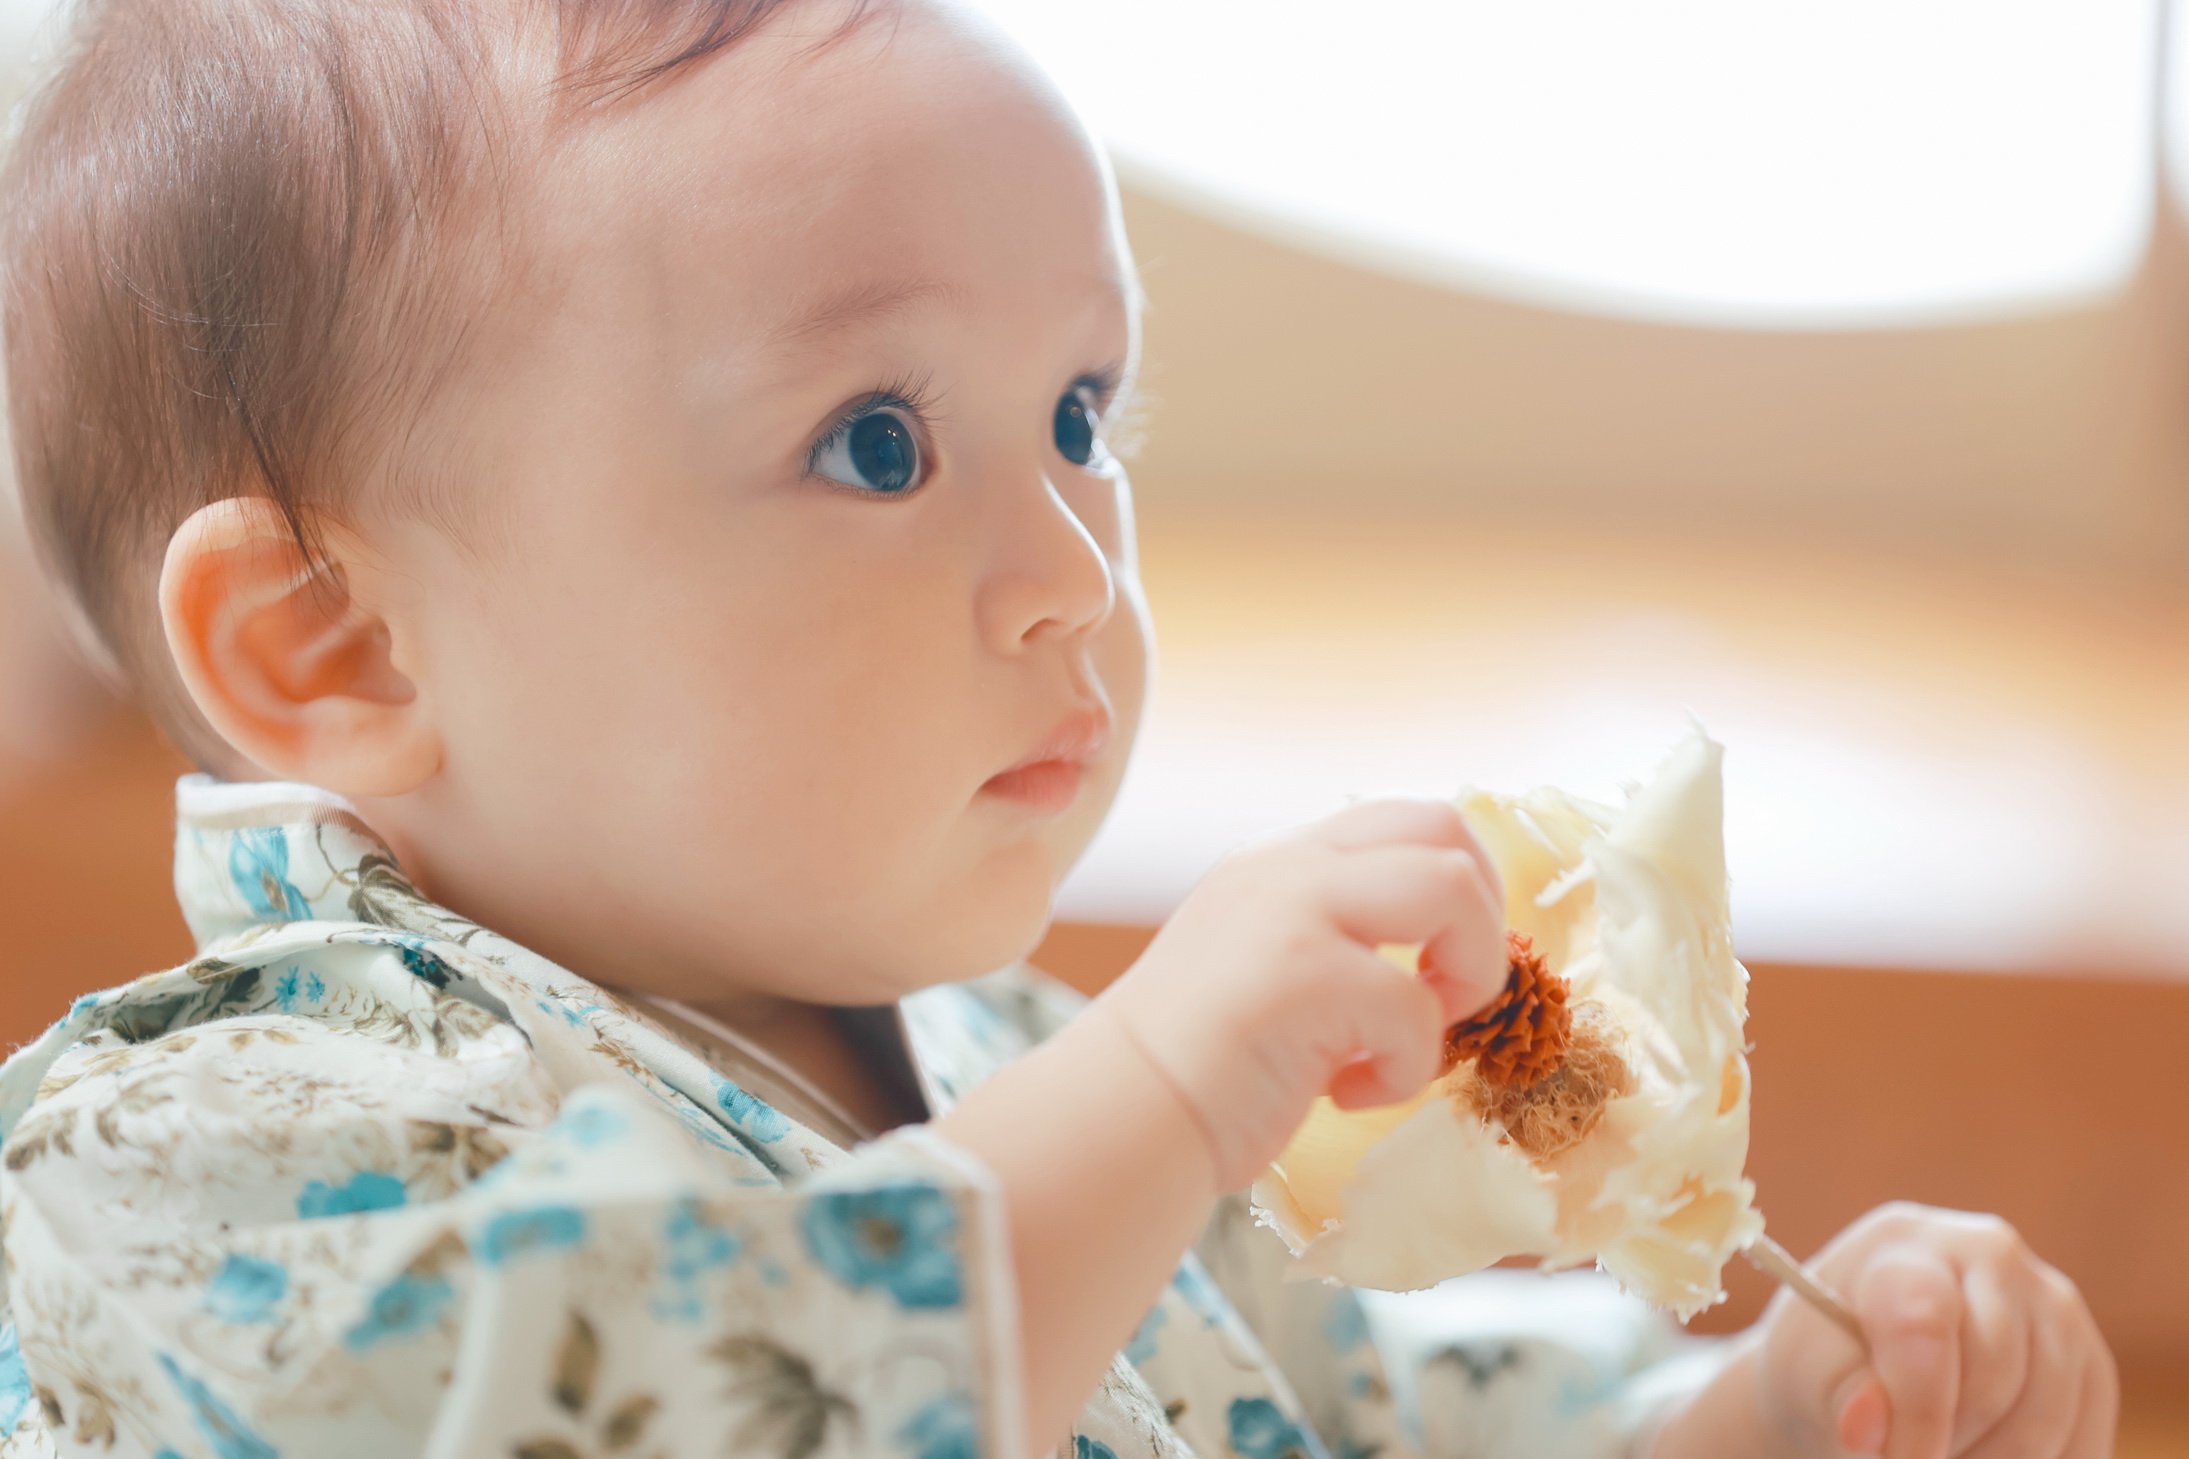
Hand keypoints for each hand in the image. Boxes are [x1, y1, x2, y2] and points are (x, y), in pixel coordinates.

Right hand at [1092, 798, 1508, 1190]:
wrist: (1117, 1117)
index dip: (1460, 884)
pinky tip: (1347, 1094)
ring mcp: (1295, 912)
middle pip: (1442, 826)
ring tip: (1413, 1037)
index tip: (1439, 962)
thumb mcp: (1264, 962)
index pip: (1408, 817)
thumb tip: (1438, 955)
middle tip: (1444, 995)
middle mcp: (1288, 867)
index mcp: (1281, 861)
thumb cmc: (1198, 1067)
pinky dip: (1405, 1070)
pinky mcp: (1306, 976)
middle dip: (1479, 917)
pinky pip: (1416, 1008)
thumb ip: (1331, 933)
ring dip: (1466, 972)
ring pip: (1447, 886)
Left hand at [1740, 1203, 2114, 1458]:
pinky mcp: (2090, 1362)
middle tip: (1909, 1458)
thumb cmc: (1831, 1364)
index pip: (1925, 1324)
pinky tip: (1981, 1455)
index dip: (1914, 1410)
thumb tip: (1868, 1426)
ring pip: (2043, 1418)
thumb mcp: (1808, 1371)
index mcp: (1907, 1245)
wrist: (1870, 1368)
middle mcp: (1991, 1255)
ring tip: (1943, 1454)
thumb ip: (1836, 1393)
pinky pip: (2082, 1442)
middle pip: (1992, 1376)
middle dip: (1947, 1442)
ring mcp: (2053, 1305)